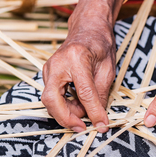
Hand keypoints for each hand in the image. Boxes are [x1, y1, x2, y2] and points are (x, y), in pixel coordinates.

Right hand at [42, 0, 126, 132]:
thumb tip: (99, 118)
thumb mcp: (108, 70)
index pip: (84, 93)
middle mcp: (57, 63)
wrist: (87, 28)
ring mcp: (49, 68)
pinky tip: (78, 105)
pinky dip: (64, 105)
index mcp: (76, 58)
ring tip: (85, 112)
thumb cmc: (100, 45)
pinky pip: (52, 96)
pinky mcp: (47, 74)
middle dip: (66, 118)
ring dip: (67, 112)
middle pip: (52, 100)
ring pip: (50, 100)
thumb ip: (101, 94)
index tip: (101, 126)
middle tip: (83, 127)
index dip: (93, 113)